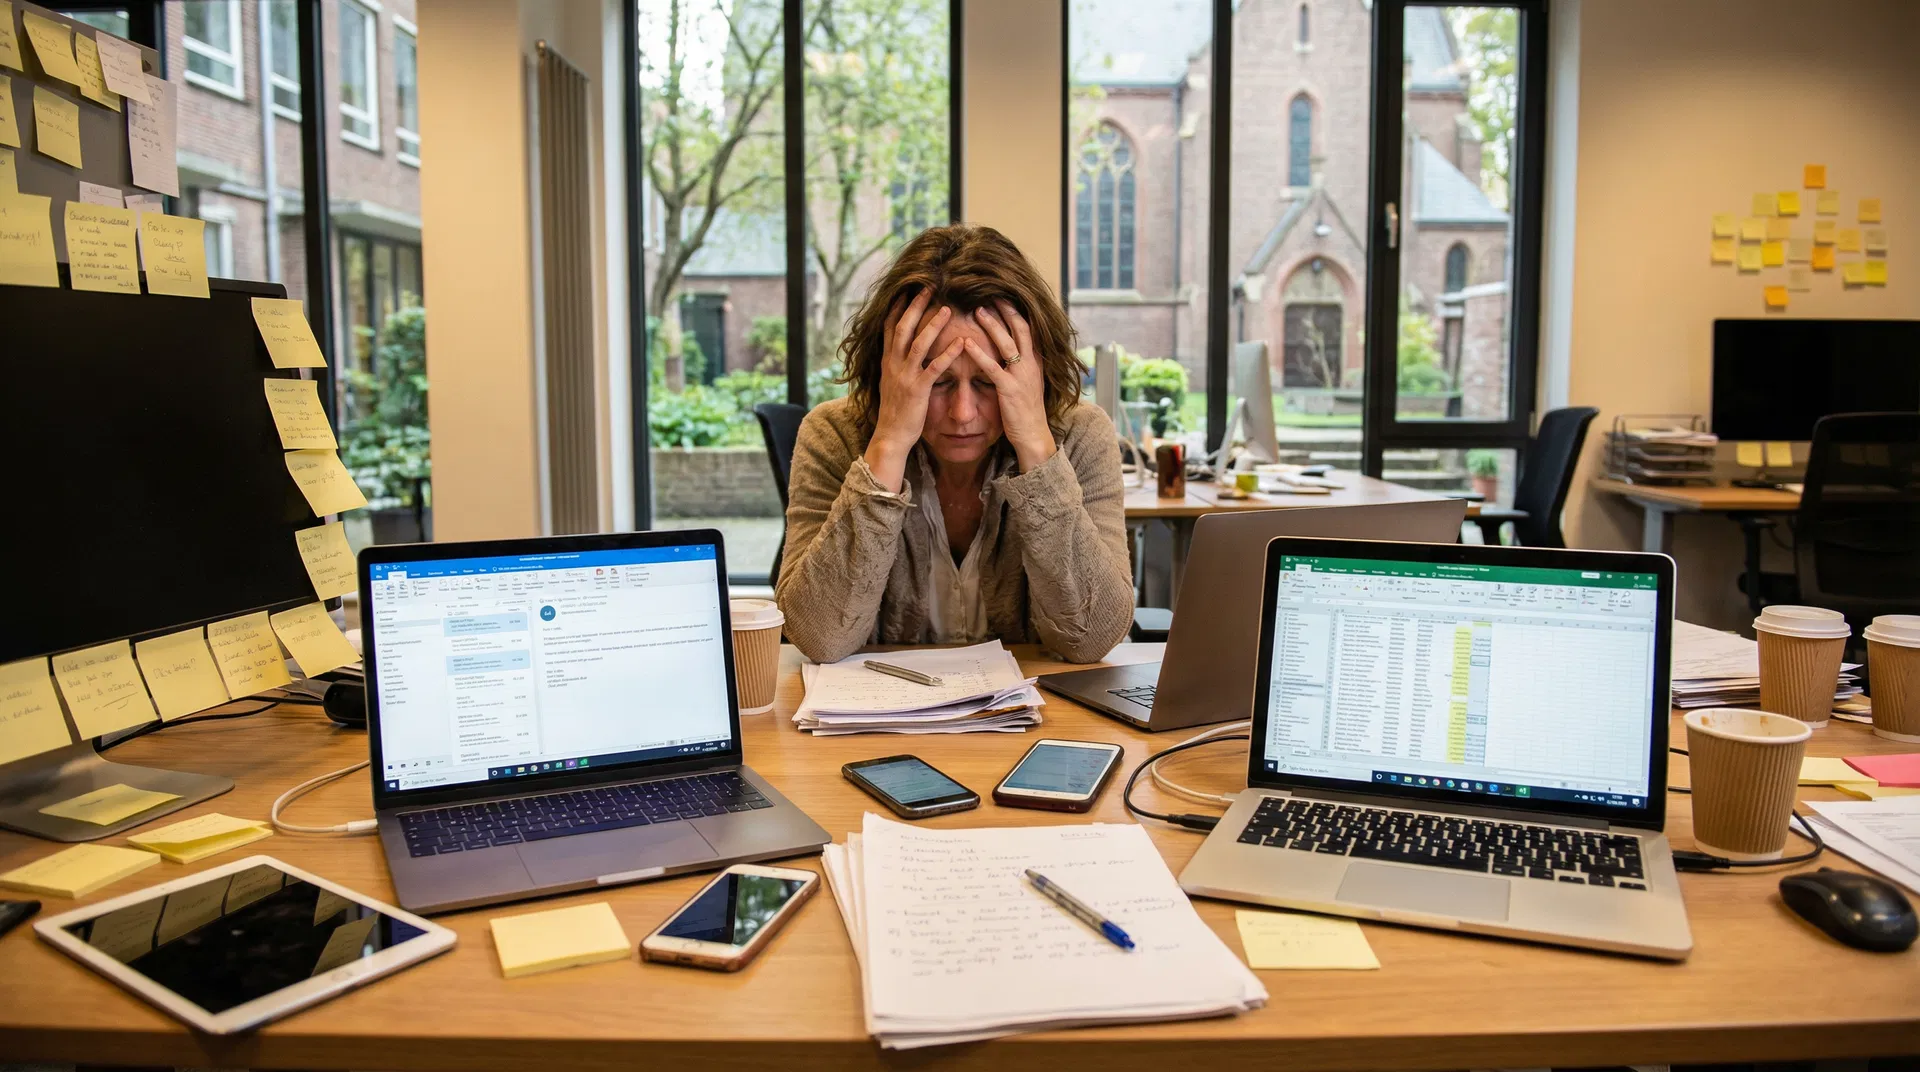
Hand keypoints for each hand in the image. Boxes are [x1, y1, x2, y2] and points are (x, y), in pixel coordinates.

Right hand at [863, 289, 963, 490]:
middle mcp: (893, 364)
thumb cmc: (894, 410)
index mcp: (887, 361)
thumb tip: (897, 349)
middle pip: (903, 327)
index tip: (907, 288)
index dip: (898, 306)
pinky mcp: (918, 390)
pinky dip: (948, 354)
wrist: (890, 435)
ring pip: (918, 344)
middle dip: (916, 306)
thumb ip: (895, 363)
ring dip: (933, 325)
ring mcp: (905, 376)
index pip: (890, 326)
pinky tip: (962, 343)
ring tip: (947, 309)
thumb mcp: (890, 382)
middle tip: (929, 287)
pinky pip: (935, 368)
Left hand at [969, 301, 1056, 471]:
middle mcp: (1031, 365)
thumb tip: (1012, 351)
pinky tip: (966, 343)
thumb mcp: (1028, 383)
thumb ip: (1021, 365)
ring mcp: (1021, 376)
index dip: (1016, 311)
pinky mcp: (1009, 389)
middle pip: (1021, 329)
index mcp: (1036, 362)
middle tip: (991, 293)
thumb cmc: (1026, 411)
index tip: (1004, 296)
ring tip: (977, 310)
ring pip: (1008, 343)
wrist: (1033, 435)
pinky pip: (992, 367)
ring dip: (992, 325)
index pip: (1028, 329)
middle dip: (1006, 309)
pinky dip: (979, 353)